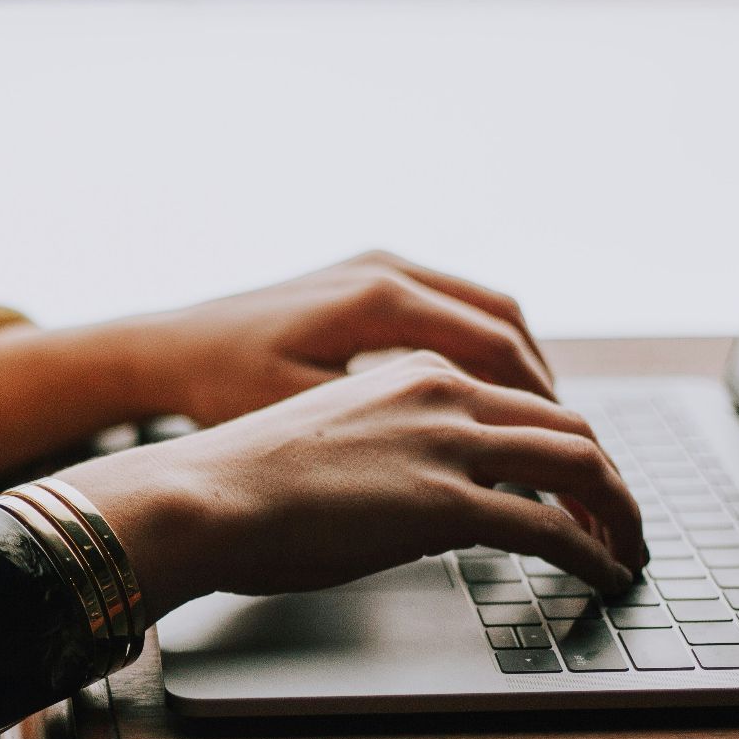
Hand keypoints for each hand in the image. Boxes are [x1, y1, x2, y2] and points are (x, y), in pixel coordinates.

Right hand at [61, 351, 643, 617]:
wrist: (202, 494)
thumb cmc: (241, 477)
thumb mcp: (329, 434)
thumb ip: (387, 445)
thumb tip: (414, 492)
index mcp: (412, 370)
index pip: (521, 397)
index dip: (564, 442)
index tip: (577, 481)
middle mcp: (441, 391)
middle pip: (567, 424)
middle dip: (608, 478)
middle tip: (620, 519)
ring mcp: (447, 444)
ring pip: (579, 464)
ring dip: (618, 512)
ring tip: (627, 550)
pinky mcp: (445, 503)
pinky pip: (551, 527)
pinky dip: (593, 553)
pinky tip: (603, 574)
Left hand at [128, 250, 553, 426]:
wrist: (167, 348)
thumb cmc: (222, 388)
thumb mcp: (306, 418)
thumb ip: (391, 436)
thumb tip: (473, 473)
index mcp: (379, 300)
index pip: (495, 347)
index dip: (540, 405)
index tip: (566, 452)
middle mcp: (386, 269)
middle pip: (504, 321)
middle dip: (543, 387)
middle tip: (571, 446)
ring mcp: (377, 266)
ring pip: (484, 309)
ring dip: (518, 365)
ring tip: (541, 427)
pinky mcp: (365, 277)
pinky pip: (450, 306)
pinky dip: (482, 349)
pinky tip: (486, 398)